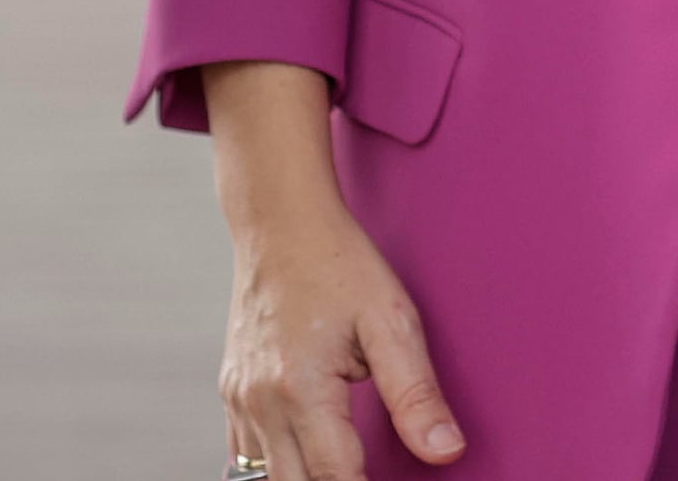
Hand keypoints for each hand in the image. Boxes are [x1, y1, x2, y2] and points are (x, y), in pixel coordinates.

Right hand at [206, 61, 463, 480]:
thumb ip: (415, 393)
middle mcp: (260, 403)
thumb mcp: (391, 320)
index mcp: (300, 389)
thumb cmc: (339, 264)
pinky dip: (276, 465)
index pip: (337, 478)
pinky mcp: (232, 392)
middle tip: (370, 473)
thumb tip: (445, 451)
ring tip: (344, 465)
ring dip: (305, 480)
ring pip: (266, 477)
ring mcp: (240, 400)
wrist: (280, 223)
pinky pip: (245, 455)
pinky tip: (307, 455)